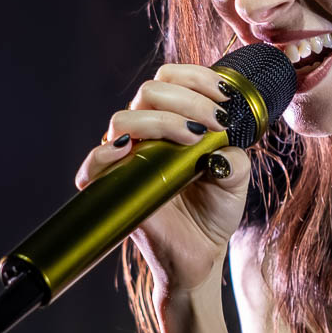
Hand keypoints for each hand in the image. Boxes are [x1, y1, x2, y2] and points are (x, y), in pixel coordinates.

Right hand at [73, 62, 255, 300]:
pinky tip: (130, 150)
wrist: (201, 254)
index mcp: (173, 121)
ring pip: (125, 118)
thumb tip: (221, 148)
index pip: (171, 79)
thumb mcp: (236, 178)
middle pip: (150, 91)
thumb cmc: (214, 210)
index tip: (226, 96)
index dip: (198, 78)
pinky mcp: (113, 187)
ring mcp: (128, 158)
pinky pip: (95, 162)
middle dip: (188, 99)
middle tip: (216, 122)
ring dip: (163, 121)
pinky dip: (106, 152)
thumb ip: (236, 157)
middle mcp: (146, 134)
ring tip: (194, 140)